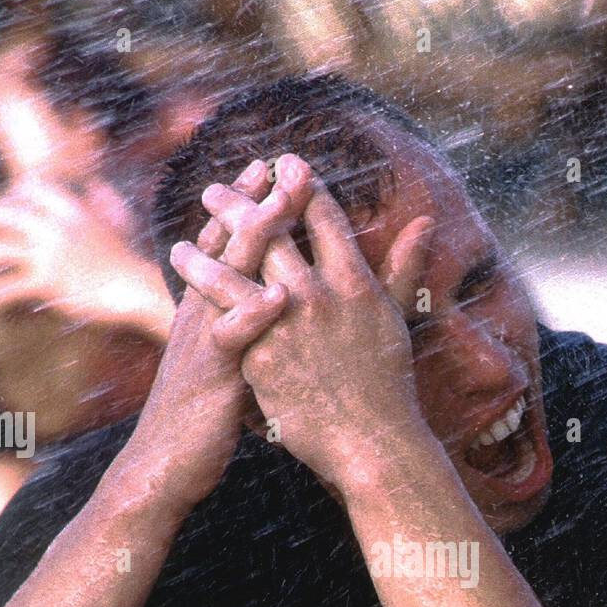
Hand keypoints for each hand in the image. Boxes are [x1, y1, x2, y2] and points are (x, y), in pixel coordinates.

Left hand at [0, 178, 173, 341]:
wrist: (136, 288)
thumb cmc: (125, 260)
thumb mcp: (111, 219)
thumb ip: (97, 200)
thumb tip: (94, 186)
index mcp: (65, 207)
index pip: (23, 187)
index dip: (10, 196)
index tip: (10, 210)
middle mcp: (50, 225)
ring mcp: (45, 254)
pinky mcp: (44, 283)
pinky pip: (2, 288)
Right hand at [121, 157, 313, 514]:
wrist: (163, 468)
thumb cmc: (199, 420)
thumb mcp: (221, 365)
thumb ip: (236, 333)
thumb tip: (257, 309)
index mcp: (207, 312)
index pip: (226, 248)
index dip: (247, 208)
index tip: (272, 169)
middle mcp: (202, 316)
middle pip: (227, 249)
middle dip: (253, 204)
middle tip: (279, 162)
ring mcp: (204, 343)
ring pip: (227, 280)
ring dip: (253, 241)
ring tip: (281, 206)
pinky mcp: (211, 377)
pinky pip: (232, 340)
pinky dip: (252, 316)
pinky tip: (278, 296)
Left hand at [170, 158, 434, 489]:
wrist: (371, 443)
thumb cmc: (388, 385)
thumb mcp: (397, 318)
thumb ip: (402, 266)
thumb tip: (423, 221)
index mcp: (357, 282)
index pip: (324, 215)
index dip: (301, 183)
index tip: (284, 163)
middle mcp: (322, 295)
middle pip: (274, 230)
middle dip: (242, 202)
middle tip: (216, 188)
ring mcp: (289, 324)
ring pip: (240, 263)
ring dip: (210, 239)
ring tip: (187, 231)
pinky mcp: (262, 354)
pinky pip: (225, 310)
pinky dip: (202, 283)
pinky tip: (183, 272)